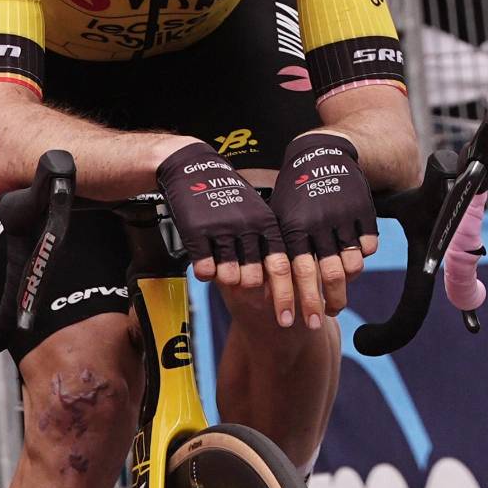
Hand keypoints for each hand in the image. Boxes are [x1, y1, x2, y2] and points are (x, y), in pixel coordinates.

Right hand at [157, 141, 294, 320]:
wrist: (194, 167)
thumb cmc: (229, 196)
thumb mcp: (256, 213)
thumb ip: (268, 242)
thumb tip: (285, 280)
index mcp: (267, 221)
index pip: (284, 265)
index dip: (290, 296)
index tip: (293, 319)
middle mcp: (248, 226)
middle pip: (259, 278)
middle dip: (264, 300)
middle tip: (268, 314)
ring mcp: (222, 229)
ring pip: (232, 275)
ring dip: (230, 283)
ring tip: (229, 278)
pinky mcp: (197, 231)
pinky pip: (205, 269)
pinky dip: (207, 274)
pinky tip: (207, 266)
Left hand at [270, 134, 378, 327]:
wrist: (323, 152)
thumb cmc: (296, 191)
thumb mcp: (280, 216)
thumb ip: (278, 250)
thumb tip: (266, 290)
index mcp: (292, 226)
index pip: (291, 272)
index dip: (291, 300)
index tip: (294, 323)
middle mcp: (317, 223)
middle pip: (325, 274)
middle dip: (324, 304)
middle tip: (320, 321)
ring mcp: (342, 216)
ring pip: (351, 264)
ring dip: (346, 284)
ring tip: (339, 293)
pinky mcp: (363, 210)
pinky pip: (368, 244)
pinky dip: (363, 255)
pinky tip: (355, 259)